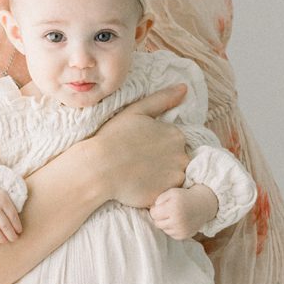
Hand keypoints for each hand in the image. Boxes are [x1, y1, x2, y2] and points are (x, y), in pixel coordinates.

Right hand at [0, 185, 22, 243]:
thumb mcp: (3, 194)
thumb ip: (10, 205)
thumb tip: (18, 220)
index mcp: (3, 200)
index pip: (13, 217)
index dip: (17, 227)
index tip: (19, 232)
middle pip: (5, 226)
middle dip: (11, 235)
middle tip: (14, 239)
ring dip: (1, 239)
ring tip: (5, 241)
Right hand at [88, 82, 189, 208]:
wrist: (99, 167)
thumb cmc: (114, 137)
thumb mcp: (137, 111)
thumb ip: (163, 99)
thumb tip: (184, 88)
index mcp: (176, 134)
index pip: (176, 143)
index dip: (159, 147)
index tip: (142, 150)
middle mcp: (182, 155)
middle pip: (178, 161)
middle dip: (163, 163)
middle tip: (139, 164)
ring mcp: (175, 177)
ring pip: (173, 179)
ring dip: (161, 179)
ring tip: (139, 176)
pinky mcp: (166, 195)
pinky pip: (166, 195)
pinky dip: (156, 192)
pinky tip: (139, 187)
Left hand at [149, 181, 218, 239]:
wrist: (203, 206)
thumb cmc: (184, 197)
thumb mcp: (172, 192)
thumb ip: (159, 199)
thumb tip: (152, 210)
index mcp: (173, 208)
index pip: (153, 214)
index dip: (156, 209)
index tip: (161, 206)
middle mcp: (178, 220)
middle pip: (157, 223)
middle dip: (159, 217)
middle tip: (167, 211)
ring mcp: (181, 230)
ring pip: (163, 229)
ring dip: (165, 223)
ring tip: (173, 215)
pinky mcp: (184, 236)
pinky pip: (170, 234)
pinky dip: (172, 228)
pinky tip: (178, 221)